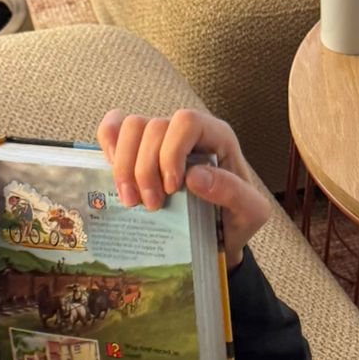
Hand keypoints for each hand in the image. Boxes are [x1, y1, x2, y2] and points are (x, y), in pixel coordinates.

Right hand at [97, 109, 268, 268]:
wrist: (214, 237)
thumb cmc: (234, 220)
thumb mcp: (250, 213)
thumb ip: (235, 193)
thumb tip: (195, 177)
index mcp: (216, 136)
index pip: (187, 122)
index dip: (172, 152)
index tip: (172, 188)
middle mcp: (186, 131)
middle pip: (153, 127)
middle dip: (145, 170)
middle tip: (151, 206)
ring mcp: (159, 137)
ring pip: (130, 126)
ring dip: (124, 165)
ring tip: (131, 200)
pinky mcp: (136, 147)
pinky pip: (113, 128)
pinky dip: (108, 144)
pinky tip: (113, 174)